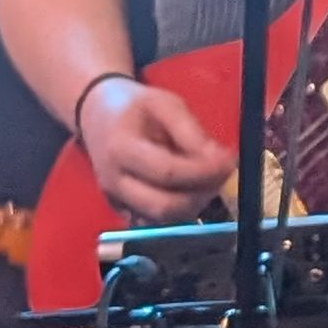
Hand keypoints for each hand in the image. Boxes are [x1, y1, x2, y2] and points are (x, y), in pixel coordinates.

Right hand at [78, 77, 233, 222]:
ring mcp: (116, 201)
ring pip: (164, 220)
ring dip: (195, 204)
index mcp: (121, 149)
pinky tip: (191, 189)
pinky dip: (180, 211)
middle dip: (202, 194)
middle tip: (224, 174)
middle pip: (164, 206)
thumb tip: (219, 160)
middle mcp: (114, 181)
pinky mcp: (122, 211)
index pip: (167, 172)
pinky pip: (157, 222)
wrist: (97, 116)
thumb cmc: (135, 107)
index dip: (204, 172)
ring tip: (210, 179)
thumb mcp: (165, 104)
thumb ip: (192, 132)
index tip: (230, 162)